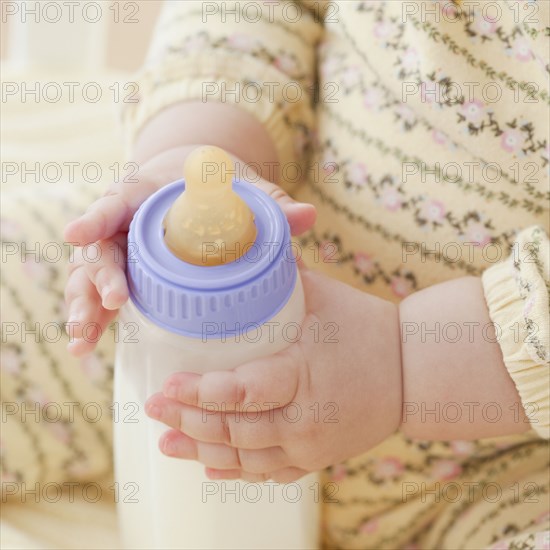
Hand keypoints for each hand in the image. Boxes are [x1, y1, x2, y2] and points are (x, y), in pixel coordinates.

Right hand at [63, 146, 315, 355]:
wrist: (199, 186)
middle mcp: (126, 223)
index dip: (97, 217)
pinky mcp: (125, 274)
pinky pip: (102, 296)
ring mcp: (121, 250)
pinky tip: (85, 348)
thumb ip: (272, 203)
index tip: (79, 235)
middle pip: (101, 248)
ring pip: (91, 277)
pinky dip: (94, 319)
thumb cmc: (217, 186)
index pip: (118, 201)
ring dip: (86, 306)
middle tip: (115, 302)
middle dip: (100, 276)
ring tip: (83, 341)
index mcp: (149, 194)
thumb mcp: (243, 187)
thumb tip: (307, 217)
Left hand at [145, 267, 401, 482]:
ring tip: (166, 443)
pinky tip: (209, 465)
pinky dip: (236, 471)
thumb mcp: (324, 296)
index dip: (202, 394)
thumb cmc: (367, 328)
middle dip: (189, 423)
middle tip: (154, 408)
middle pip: (236, 431)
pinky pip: (269, 473)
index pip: (244, 393)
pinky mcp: (317, 459)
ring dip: (202, 451)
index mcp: (306, 376)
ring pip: (247, 458)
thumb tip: (240, 245)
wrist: (414, 374)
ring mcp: (312, 447)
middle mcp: (307, 422)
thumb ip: (280, 275)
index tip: (168, 385)